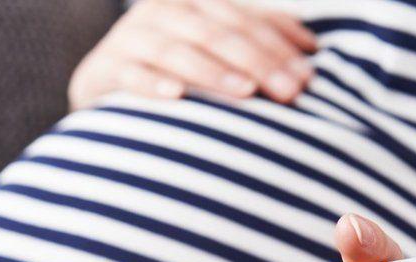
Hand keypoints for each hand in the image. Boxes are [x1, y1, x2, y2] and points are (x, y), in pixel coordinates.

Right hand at [68, 0, 316, 109]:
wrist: (105, 93)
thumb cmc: (175, 73)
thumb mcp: (214, 51)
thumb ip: (255, 41)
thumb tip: (312, 51)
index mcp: (194, 1)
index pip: (243, 19)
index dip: (278, 44)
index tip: (309, 74)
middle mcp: (161, 12)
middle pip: (217, 33)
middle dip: (258, 62)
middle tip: (290, 92)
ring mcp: (130, 39)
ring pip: (177, 50)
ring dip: (213, 72)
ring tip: (246, 94)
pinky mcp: (103, 70)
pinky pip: (130, 74)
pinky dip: (152, 84)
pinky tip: (176, 97)